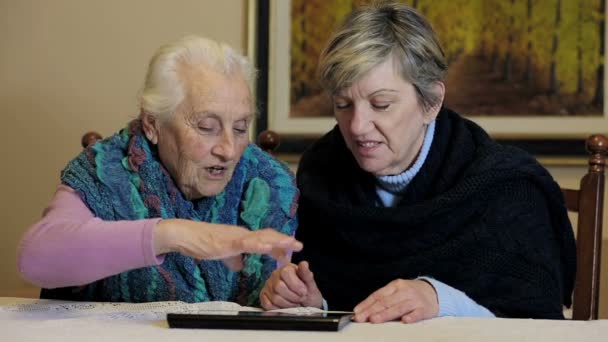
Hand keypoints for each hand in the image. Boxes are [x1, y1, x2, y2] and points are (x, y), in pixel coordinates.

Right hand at [153, 219, 302, 270]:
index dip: (278, 244)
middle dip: (284, 241)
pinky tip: (268, 246)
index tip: (290, 251)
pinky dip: (258, 244)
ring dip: (277, 241)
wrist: (185, 235)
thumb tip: (240, 266)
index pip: (264, 239)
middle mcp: (242, 234)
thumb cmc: (200, 243)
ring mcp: (236, 237)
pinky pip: (246, 243)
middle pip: (268, 235)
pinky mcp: (228, 242)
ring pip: (261, 237)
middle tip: (299, 246)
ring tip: (291, 244)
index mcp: (241, 237)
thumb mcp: (221, 253)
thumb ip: (232, 258)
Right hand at [260, 261, 322, 308]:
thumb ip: (306, 275)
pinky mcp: (264, 296)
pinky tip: (286, 307)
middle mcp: (275, 275)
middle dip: (293, 296)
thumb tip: (304, 264)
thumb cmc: (308, 293)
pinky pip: (268, 305)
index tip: (304, 292)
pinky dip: (279, 309)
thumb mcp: (311, 284)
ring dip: (288, 304)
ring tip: (295, 303)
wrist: (306, 306)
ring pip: (274, 298)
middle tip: (300, 299)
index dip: (296, 285)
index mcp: (287, 269)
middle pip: (279, 287)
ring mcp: (268, 286)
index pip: (285, 273)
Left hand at [353, 279, 437, 323]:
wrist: (433, 292)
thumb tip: (366, 311)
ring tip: (374, 320)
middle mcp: (404, 291)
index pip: (378, 295)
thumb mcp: (397, 291)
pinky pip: (417, 313)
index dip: (366, 304)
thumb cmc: (411, 294)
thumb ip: (384, 299)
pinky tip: (405, 320)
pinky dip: (411, 317)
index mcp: (395, 286)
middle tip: (362, 318)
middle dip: (372, 310)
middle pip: (386, 301)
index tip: (357, 312)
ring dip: (385, 314)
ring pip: (398, 307)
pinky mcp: (424, 309)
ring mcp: (415, 300)